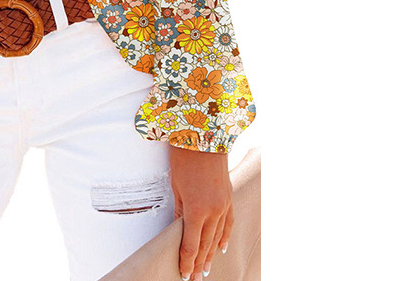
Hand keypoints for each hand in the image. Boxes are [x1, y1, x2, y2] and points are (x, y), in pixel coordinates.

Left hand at [169, 145, 232, 280]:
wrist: (203, 136)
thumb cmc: (184, 158)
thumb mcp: (175, 186)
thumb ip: (179, 211)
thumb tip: (179, 229)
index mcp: (196, 210)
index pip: (191, 244)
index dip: (187, 262)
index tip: (183, 274)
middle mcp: (214, 211)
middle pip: (206, 245)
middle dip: (199, 263)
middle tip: (193, 278)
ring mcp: (224, 205)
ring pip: (218, 237)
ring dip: (211, 254)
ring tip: (205, 269)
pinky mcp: (228, 197)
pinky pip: (228, 223)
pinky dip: (224, 237)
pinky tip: (221, 248)